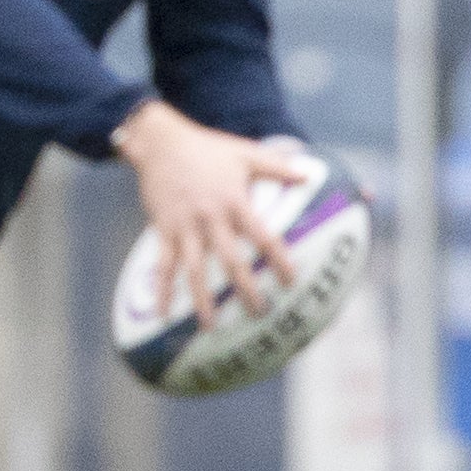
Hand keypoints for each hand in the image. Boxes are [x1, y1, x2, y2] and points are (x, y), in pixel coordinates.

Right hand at [114, 102, 308, 327]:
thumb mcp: (245, 153)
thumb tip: (309, 174)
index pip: (261, 235)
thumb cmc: (207, 148)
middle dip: (244, 289)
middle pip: (230, 260)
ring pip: (194, 270)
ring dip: (203, 300)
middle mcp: (210, 218)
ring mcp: (185, 227)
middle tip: (259, 313)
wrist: (161, 144)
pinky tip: (162, 314)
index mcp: (234, 201)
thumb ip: (277, 166)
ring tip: (211, 326)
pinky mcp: (164, 230)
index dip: (278, 259)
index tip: (290, 281)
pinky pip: (163, 265)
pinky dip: (162, 290)